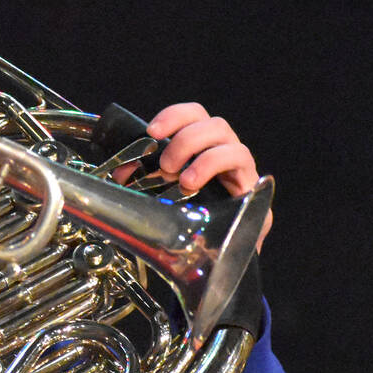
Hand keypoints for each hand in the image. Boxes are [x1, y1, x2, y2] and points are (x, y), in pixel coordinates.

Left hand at [147, 102, 273, 247]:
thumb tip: (119, 173)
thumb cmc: (190, 219)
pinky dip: (213, 165)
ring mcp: (240, 169)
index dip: (174, 116)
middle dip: (185, 139)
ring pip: (231, 142)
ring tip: (182, 180)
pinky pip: (240, 162)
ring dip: (200, 154)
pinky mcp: (252, 188)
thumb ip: (144, 179)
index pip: (194, 115)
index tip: (152, 131)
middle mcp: (224, 152)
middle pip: (214, 123)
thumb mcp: (162, 195)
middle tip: (165, 166)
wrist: (215, 257)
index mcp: (202, 147)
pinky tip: (194, 182)